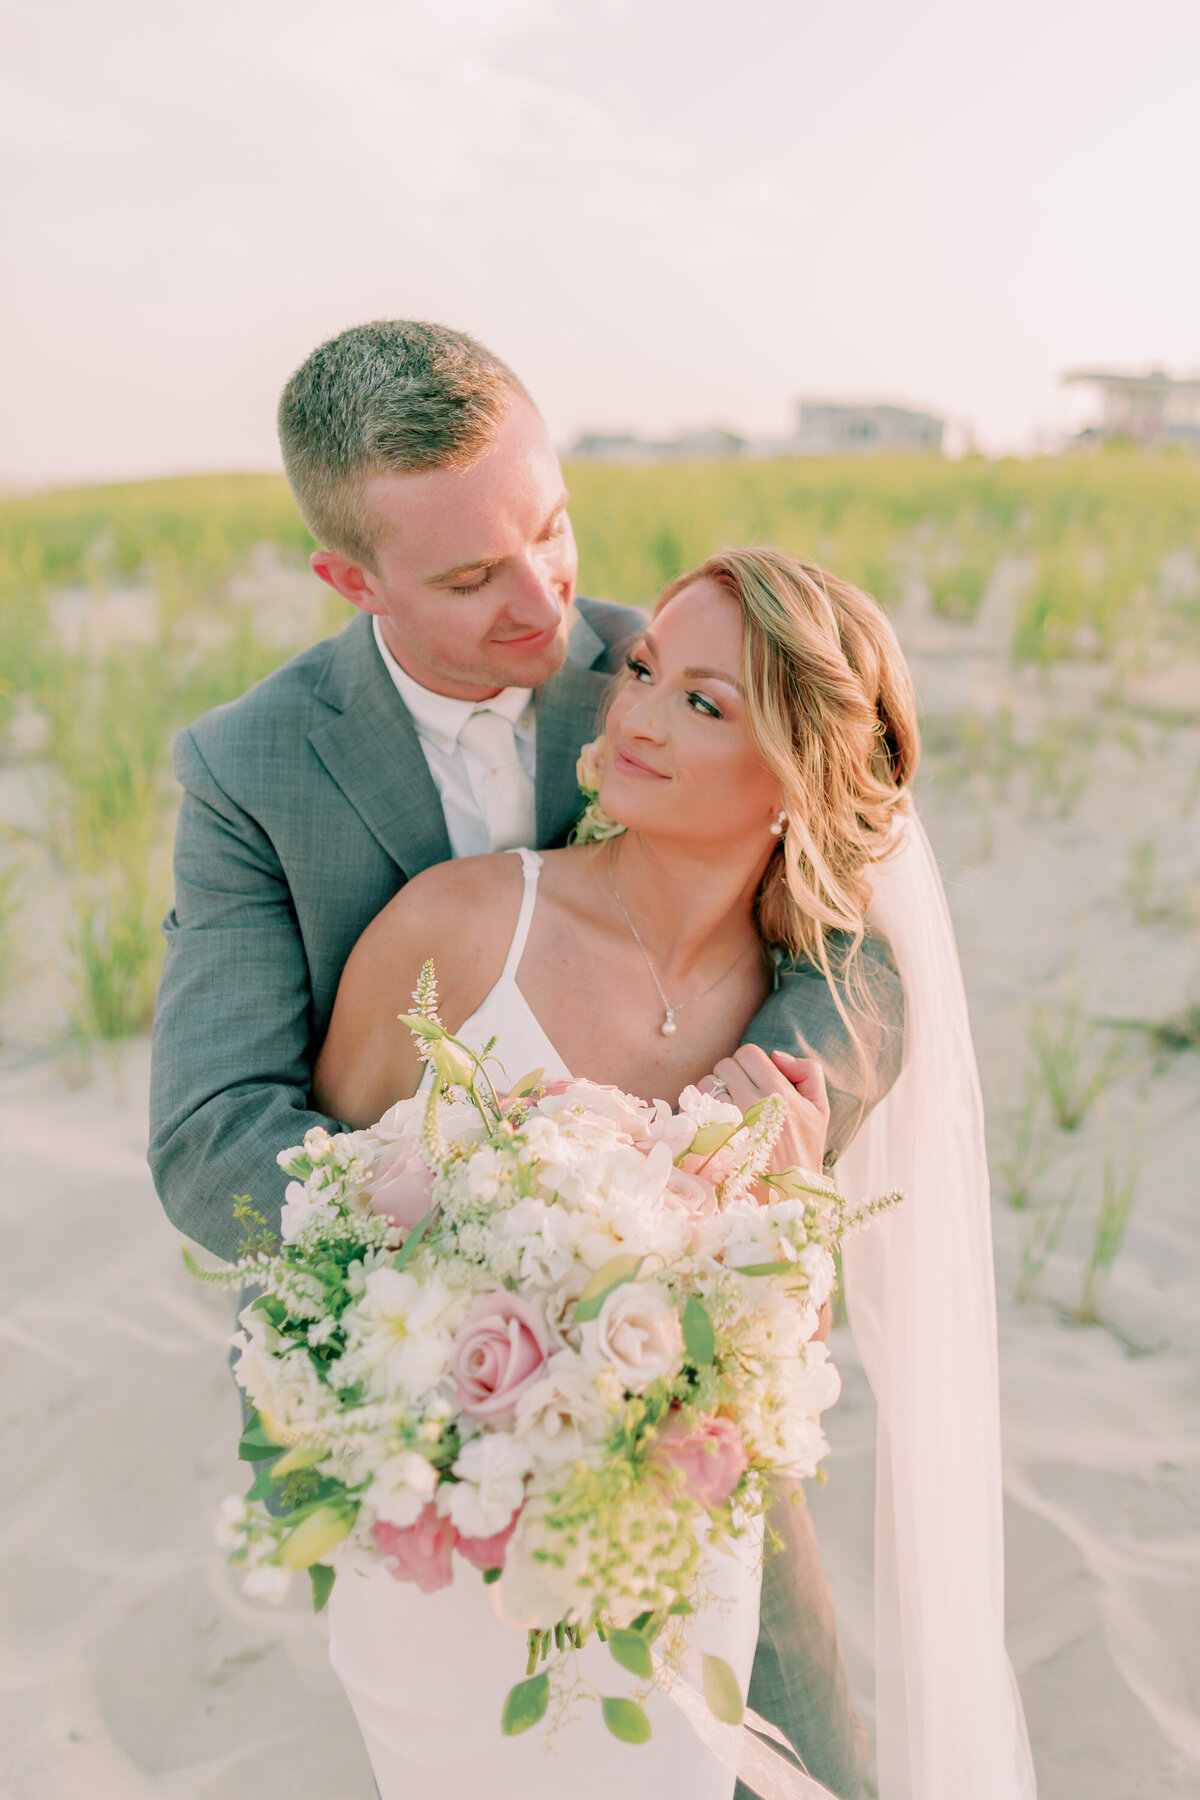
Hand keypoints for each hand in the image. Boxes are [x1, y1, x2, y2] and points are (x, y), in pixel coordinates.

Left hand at [703, 1044, 829, 1181]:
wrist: (788, 1195)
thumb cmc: (803, 1151)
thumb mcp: (820, 1110)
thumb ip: (808, 1072)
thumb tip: (777, 1055)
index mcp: (780, 1093)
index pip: (748, 1054)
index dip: (749, 1064)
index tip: (753, 1080)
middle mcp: (754, 1103)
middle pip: (725, 1065)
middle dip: (731, 1076)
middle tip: (739, 1094)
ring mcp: (731, 1122)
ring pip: (707, 1084)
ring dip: (713, 1092)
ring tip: (727, 1110)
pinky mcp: (713, 1139)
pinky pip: (696, 1108)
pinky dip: (701, 1111)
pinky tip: (715, 1124)